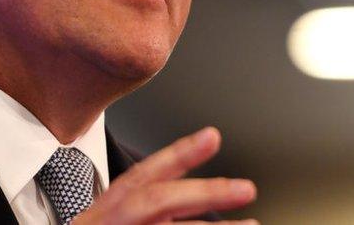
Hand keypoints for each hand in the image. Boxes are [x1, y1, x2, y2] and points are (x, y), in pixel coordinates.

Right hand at [73, 127, 257, 223]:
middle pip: (160, 199)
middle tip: (246, 188)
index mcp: (109, 209)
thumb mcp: (107, 220)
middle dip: (205, 191)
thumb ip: (142, 202)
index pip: (146, 174)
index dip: (179, 154)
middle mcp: (114, 222)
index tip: (212, 136)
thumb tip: (188, 187)